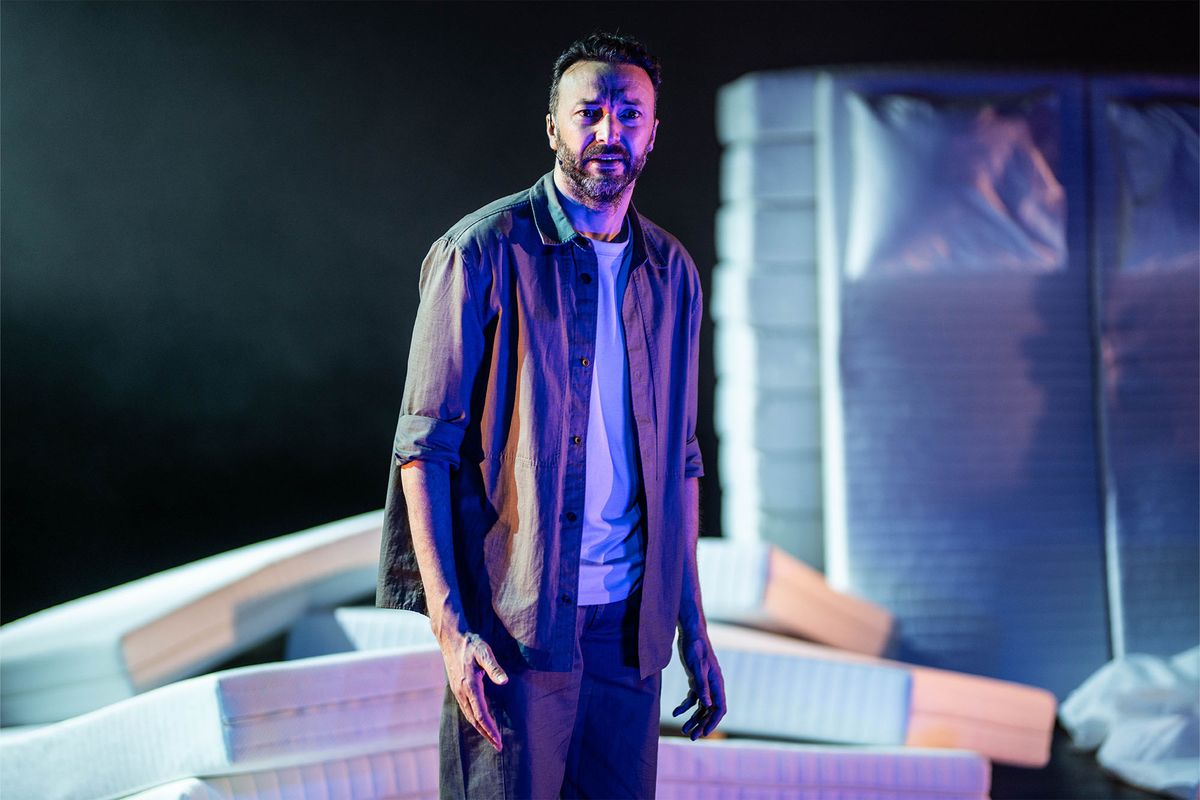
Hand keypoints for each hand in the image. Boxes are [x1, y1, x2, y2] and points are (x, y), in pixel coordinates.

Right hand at [439, 629, 508, 750]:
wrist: (450, 636)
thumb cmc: (470, 642)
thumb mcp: (484, 651)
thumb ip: (494, 667)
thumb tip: (504, 682)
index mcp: (469, 685)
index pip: (481, 714)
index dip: (490, 729)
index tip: (499, 741)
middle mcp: (462, 691)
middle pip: (474, 720)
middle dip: (486, 734)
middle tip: (498, 746)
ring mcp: (457, 690)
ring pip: (469, 716)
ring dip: (480, 729)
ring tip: (491, 738)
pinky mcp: (456, 687)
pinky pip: (466, 709)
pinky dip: (474, 719)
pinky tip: (479, 721)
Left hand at [671, 631, 725, 739]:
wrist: (690, 634)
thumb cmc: (696, 648)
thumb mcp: (697, 668)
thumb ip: (702, 686)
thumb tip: (708, 705)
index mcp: (717, 684)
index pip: (719, 709)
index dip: (713, 722)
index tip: (703, 734)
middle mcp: (713, 686)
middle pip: (710, 711)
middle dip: (702, 725)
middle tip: (692, 737)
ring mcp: (704, 684)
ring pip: (702, 707)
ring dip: (694, 719)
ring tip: (684, 729)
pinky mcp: (696, 680)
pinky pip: (693, 698)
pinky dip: (685, 706)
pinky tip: (675, 712)